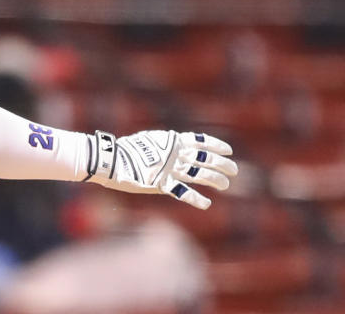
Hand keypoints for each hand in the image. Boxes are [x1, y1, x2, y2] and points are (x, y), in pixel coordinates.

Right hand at [84, 130, 236, 209]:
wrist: (110, 159)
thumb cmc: (126, 150)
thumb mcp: (149, 141)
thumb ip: (164, 145)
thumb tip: (174, 145)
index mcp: (172, 140)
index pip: (201, 141)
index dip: (216, 145)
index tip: (229, 150)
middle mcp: (175, 154)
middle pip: (206, 158)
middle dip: (222, 164)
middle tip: (234, 170)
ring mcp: (170, 169)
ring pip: (200, 174)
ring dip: (216, 180)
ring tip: (226, 185)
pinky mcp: (161, 184)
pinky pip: (182, 192)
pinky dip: (195, 198)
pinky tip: (206, 204)